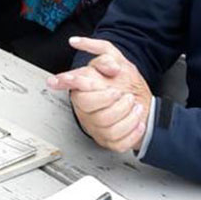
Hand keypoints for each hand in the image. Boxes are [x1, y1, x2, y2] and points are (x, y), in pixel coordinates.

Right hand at [46, 36, 153, 153]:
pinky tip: (137, 121)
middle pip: (88, 105)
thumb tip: (109, 65)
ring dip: (128, 114)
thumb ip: (109, 58)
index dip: (67, 81)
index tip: (57, 80)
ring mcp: (97, 127)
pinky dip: (133, 130)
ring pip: (107, 126)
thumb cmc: (127, 84)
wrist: (143, 104)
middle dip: (109, 98)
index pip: (73, 84)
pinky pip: (120, 141)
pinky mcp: (109, 141)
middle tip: (122, 93)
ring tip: (134, 106)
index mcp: (84, 89)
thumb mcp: (120, 63)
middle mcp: (86, 110)